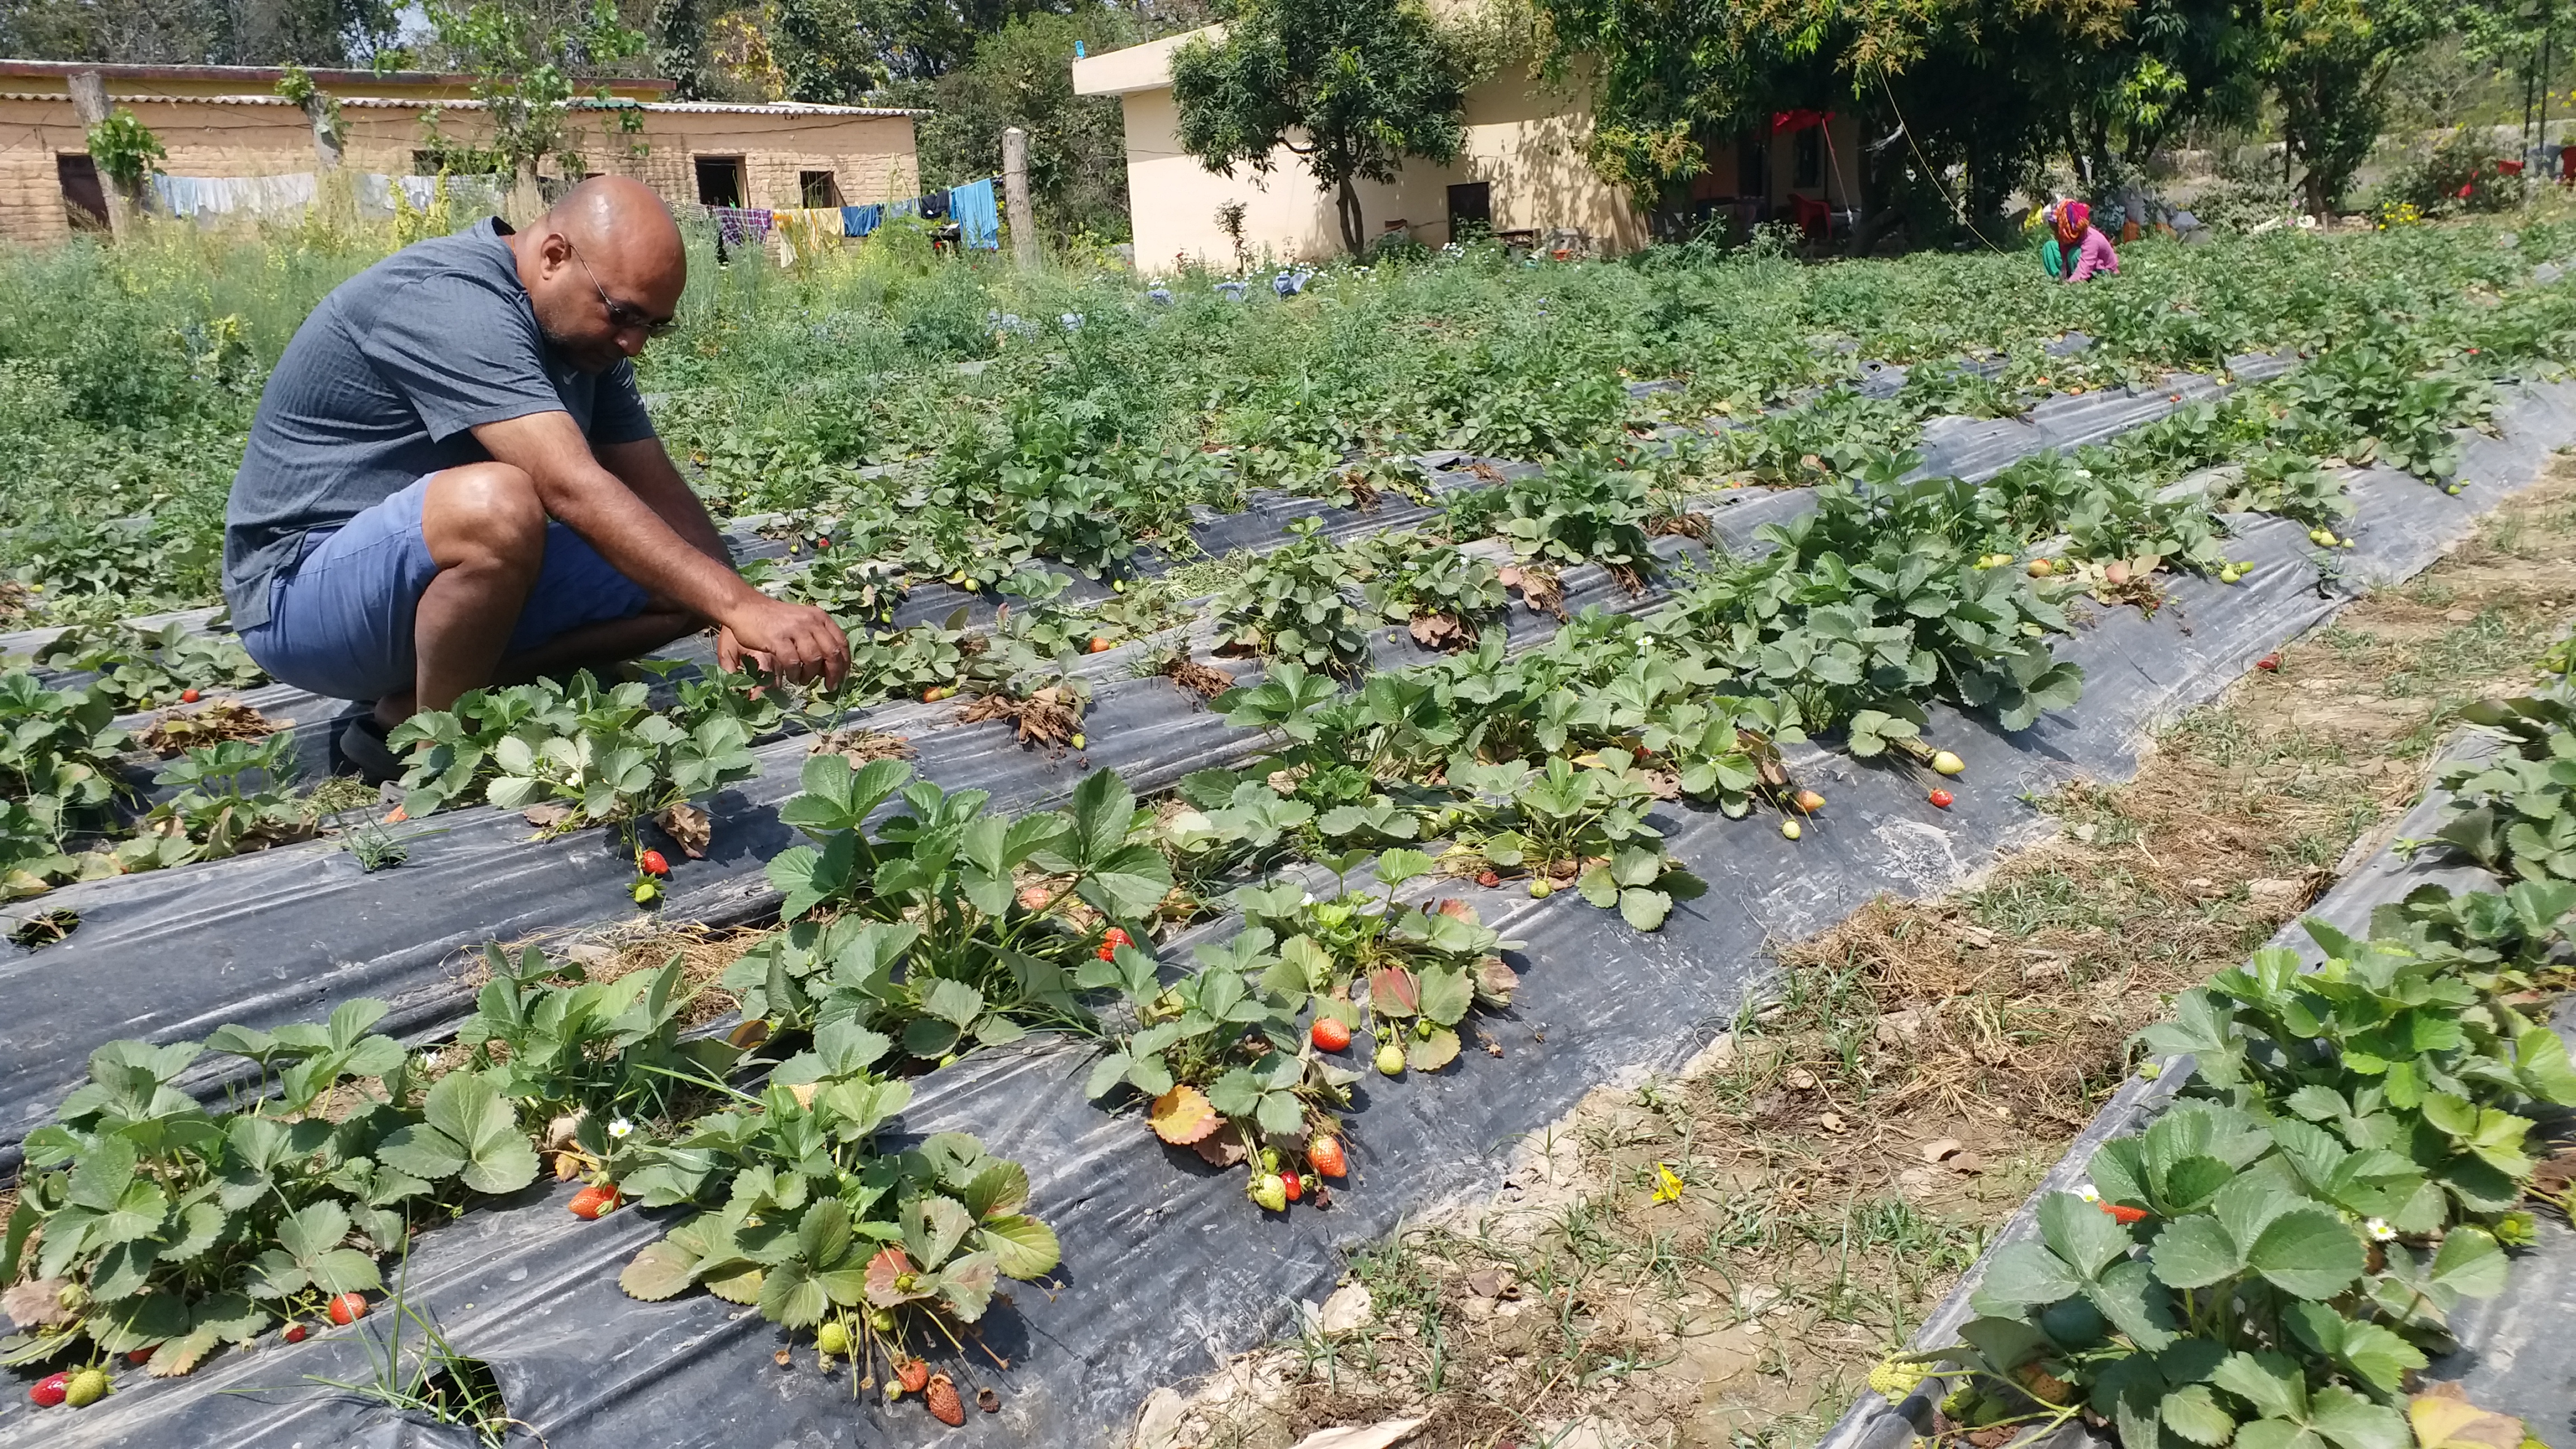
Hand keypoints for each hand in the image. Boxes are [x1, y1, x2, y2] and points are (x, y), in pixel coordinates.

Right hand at [721, 598, 848, 688]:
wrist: (746, 607)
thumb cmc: (774, 618)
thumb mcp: (801, 622)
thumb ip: (816, 639)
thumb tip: (829, 667)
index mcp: (819, 617)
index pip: (841, 642)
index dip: (845, 662)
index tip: (842, 677)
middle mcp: (810, 621)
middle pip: (832, 652)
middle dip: (833, 673)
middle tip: (829, 686)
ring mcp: (794, 629)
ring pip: (814, 659)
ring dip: (810, 675)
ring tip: (803, 680)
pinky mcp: (778, 639)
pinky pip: (793, 662)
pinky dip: (794, 673)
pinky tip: (790, 676)